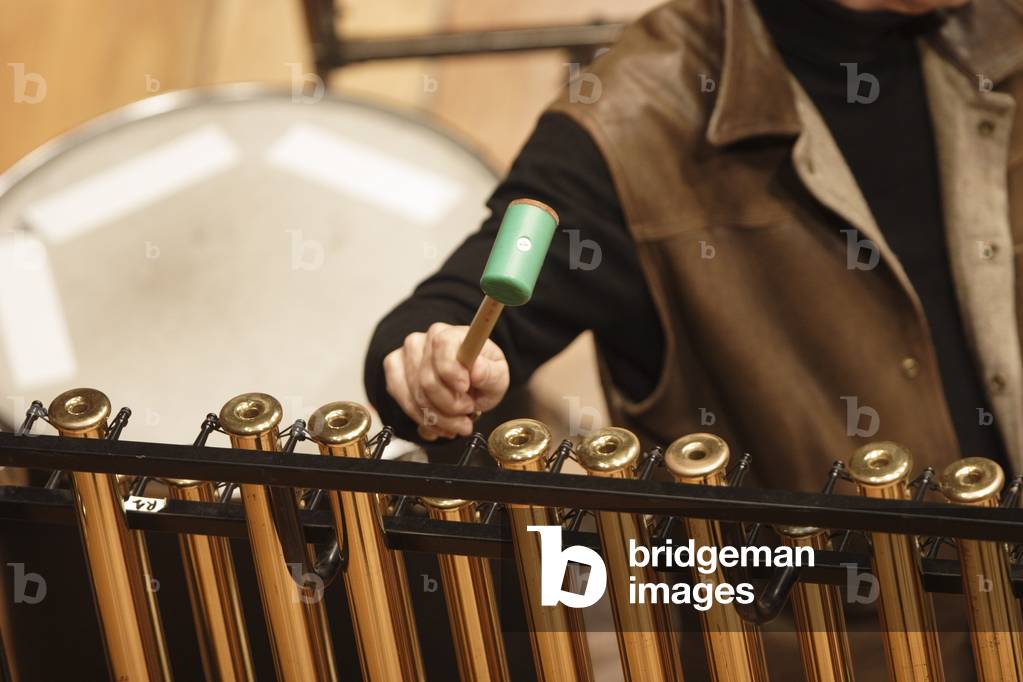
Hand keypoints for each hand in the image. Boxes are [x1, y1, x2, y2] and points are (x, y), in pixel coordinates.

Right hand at [383, 323, 509, 439]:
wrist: (465, 380)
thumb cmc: (480, 374)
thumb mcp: (498, 375)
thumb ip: (491, 373)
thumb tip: (476, 370)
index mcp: (450, 334)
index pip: (443, 347)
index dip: (452, 372)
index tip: (465, 388)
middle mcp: (422, 340)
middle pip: (428, 380)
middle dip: (450, 405)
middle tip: (467, 411)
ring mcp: (404, 355)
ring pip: (416, 396)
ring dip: (440, 418)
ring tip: (458, 422)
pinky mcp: (393, 372)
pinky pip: (403, 402)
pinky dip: (424, 419)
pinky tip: (440, 423)